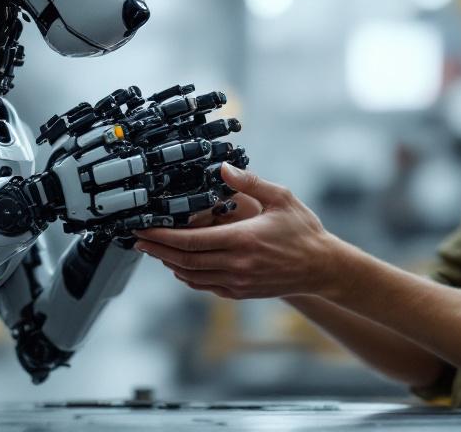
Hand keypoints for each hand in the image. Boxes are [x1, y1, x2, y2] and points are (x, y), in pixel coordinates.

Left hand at [133, 164, 343, 299]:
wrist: (322, 267)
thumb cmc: (303, 229)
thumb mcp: (281, 197)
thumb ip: (250, 182)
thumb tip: (222, 167)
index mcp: (243, 240)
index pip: (191, 241)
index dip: (162, 237)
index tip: (143, 230)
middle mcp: (237, 264)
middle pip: (184, 260)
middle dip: (157, 250)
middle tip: (138, 240)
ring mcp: (238, 282)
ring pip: (192, 276)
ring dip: (169, 263)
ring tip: (154, 250)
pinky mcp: (241, 292)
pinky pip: (205, 287)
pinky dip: (187, 276)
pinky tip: (179, 265)